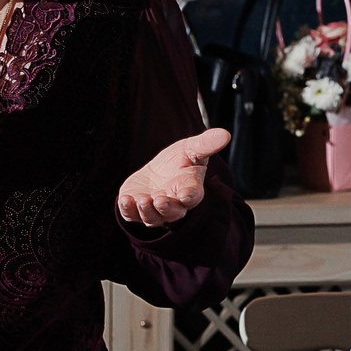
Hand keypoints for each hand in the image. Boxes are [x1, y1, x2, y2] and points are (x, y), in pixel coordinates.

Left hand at [117, 128, 231, 227]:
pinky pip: (131, 215)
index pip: (193, 197)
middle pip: (172, 212)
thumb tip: (226, 133)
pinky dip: (127, 209)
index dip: (189, 197)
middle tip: (160, 200)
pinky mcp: (134, 210)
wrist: (156, 174)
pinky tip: (125, 200)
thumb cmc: (178, 162)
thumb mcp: (191, 149)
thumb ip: (206, 144)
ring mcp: (153, 210)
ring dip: (146, 210)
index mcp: (189, 191)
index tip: (185, 195)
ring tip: (142, 199)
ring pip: (151, 217)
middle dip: (166, 208)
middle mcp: (173, 205)